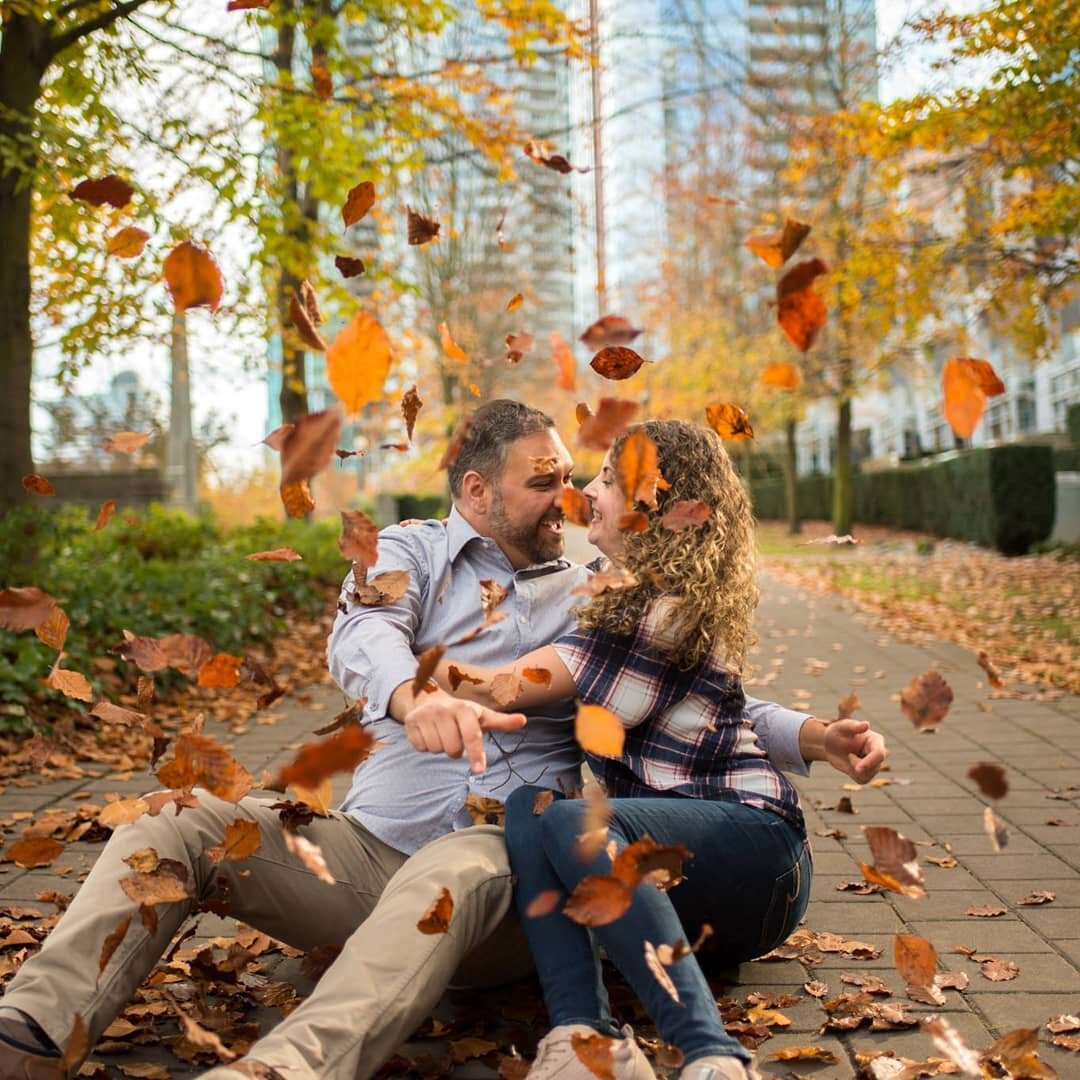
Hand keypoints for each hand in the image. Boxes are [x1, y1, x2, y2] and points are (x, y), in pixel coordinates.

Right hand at [402, 687, 525, 773]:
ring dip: (441, 747)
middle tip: (455, 737)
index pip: (471, 736)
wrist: (429, 699)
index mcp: (463, 708)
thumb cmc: (462, 713)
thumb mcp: (482, 715)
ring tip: (442, 734)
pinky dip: (426, 746)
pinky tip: (430, 733)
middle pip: (452, 749)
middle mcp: (443, 709)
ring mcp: (424, 715)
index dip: (475, 754)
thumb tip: (523, 720)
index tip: (479, 770)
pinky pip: (421, 748)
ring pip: (436, 750)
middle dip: (456, 749)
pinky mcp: (410, 722)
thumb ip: (502, 721)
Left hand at [823, 719, 887, 783]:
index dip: (870, 762)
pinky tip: (849, 764)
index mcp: (875, 740)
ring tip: (849, 755)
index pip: (879, 754)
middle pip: (875, 767)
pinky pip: (862, 780)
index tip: (858, 768)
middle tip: (848, 756)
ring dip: (854, 769)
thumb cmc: (837, 733)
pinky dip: (853, 775)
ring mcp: (874, 764)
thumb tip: (866, 724)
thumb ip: (852, 726)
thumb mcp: (840, 727)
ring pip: (868, 775)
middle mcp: (878, 753)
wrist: (830, 744)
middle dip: (859, 766)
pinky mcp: (868, 773)